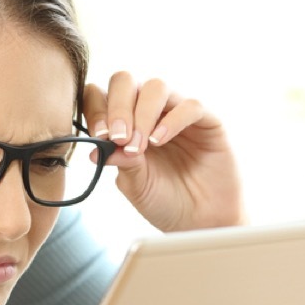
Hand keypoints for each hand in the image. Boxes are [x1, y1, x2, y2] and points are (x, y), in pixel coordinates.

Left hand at [83, 73, 244, 231]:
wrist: (200, 223)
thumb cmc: (164, 201)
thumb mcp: (134, 185)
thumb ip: (120, 162)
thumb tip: (96, 147)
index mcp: (125, 123)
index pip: (102, 96)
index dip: (96, 109)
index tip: (99, 136)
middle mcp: (150, 112)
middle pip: (126, 81)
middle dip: (117, 106)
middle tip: (118, 137)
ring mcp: (177, 113)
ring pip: (156, 87)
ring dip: (142, 114)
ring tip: (139, 146)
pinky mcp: (207, 121)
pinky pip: (190, 105)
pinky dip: (171, 120)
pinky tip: (160, 141)